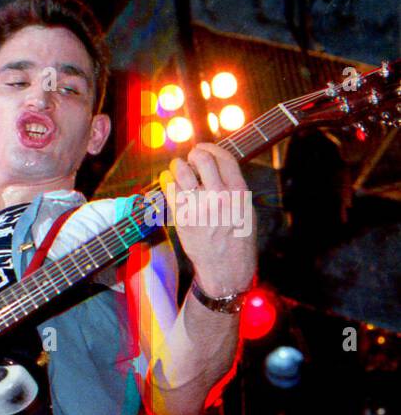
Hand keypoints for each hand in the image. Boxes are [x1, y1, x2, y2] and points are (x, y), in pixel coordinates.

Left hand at [161, 143, 256, 297]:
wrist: (226, 267)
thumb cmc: (237, 238)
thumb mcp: (246, 208)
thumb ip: (233, 186)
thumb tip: (216, 165)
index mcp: (239, 193)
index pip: (224, 158)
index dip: (211, 147)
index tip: (203, 147)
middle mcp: (219, 197)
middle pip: (201, 159)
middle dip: (193, 154)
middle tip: (190, 158)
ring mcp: (198, 207)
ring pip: (180, 171)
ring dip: (177, 166)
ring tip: (178, 169)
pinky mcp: (181, 218)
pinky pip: (168, 190)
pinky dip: (167, 181)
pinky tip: (170, 182)